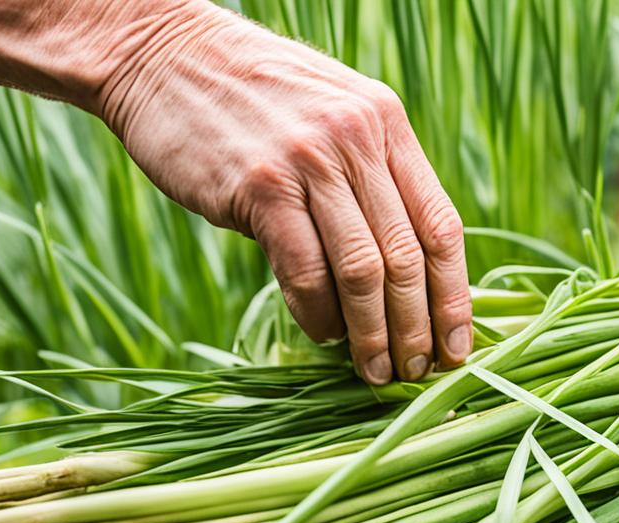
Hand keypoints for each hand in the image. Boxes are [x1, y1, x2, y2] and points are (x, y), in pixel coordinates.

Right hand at [95, 3, 470, 383]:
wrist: (161, 53)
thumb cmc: (250, 100)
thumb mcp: (332, 116)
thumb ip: (370, 177)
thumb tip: (400, 271)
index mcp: (388, 125)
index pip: (442, 226)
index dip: (455, 297)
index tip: (457, 346)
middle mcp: (358, 140)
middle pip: (408, 257)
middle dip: (417, 328)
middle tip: (416, 373)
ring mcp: (310, 161)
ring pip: (363, 271)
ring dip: (372, 334)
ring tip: (375, 371)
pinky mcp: (260, 185)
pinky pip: (304, 271)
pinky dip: (319, 315)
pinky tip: (322, 335)